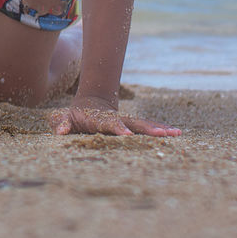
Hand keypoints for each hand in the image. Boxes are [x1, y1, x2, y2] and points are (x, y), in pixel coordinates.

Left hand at [48, 95, 180, 136]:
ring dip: (159, 128)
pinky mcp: (133, 124)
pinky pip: (149, 126)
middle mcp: (117, 119)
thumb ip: (62, 124)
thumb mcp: (65, 118)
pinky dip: (161, 128)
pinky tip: (176, 133)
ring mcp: (127, 121)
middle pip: (133, 123)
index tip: (126, 133)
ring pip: (144, 124)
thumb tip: (60, 132)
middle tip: (161, 134)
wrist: (90, 103)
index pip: (109, 124)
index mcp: (100, 120)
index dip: (117, 128)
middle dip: (147, 129)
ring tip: (176, 133)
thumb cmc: (75, 116)